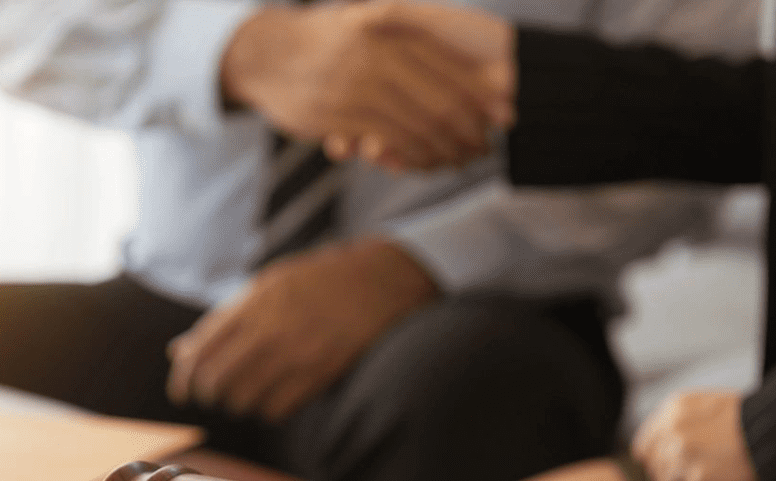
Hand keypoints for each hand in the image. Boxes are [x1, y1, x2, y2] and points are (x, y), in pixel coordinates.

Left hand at [166, 239, 437, 421]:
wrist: (375, 281)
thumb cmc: (314, 282)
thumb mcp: (264, 287)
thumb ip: (222, 319)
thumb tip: (178, 351)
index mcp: (252, 304)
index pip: (201, 352)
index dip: (183, 379)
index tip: (182, 392)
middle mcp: (271, 330)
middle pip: (217, 381)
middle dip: (208, 394)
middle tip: (213, 395)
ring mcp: (297, 354)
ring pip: (244, 400)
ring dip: (238, 403)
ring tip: (244, 394)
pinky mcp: (320, 374)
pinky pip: (277, 410)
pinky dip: (267, 410)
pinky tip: (271, 398)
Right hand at [221, 0, 513, 169]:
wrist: (269, 54)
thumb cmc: (328, 43)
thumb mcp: (369, 21)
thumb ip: (409, 32)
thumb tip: (465, 47)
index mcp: (392, 26)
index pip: (450, 66)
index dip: (482, 95)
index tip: (506, 116)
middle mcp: (377, 52)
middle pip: (440, 99)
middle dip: (468, 130)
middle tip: (485, 148)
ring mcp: (357, 84)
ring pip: (416, 125)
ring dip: (442, 149)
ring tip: (460, 160)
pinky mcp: (339, 114)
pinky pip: (387, 142)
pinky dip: (410, 156)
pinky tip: (423, 164)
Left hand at [631, 390, 758, 480]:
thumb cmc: (748, 421)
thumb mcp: (706, 406)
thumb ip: (676, 422)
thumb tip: (651, 450)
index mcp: (673, 411)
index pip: (644, 446)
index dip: (654, 460)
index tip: (665, 468)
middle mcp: (672, 433)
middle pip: (652, 467)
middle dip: (667, 475)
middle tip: (689, 478)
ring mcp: (683, 458)